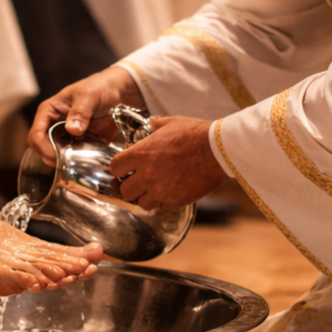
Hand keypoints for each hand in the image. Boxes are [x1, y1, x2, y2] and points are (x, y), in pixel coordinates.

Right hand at [29, 66, 147, 164]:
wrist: (120, 92)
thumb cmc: (100, 88)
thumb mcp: (89, 96)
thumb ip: (80, 112)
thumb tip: (72, 130)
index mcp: (49, 112)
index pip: (36, 135)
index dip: (43, 148)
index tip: (56, 157)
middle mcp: (54, 126)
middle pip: (44, 150)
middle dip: (55, 158)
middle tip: (71, 162)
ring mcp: (67, 137)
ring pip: (58, 156)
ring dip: (68, 162)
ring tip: (82, 160)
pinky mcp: (80, 145)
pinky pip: (75, 159)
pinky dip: (80, 162)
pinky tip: (90, 161)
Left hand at [109, 117, 228, 210]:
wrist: (217, 151)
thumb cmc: (194, 134)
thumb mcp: (171, 123)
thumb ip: (155, 126)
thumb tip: (150, 124)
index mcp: (141, 153)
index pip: (115, 167)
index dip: (118, 169)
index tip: (124, 169)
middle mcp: (146, 174)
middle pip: (124, 191)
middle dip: (129, 187)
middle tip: (137, 182)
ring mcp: (160, 190)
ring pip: (141, 203)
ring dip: (145, 197)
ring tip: (154, 189)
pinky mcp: (174, 201)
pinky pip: (159, 208)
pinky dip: (161, 202)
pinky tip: (168, 193)